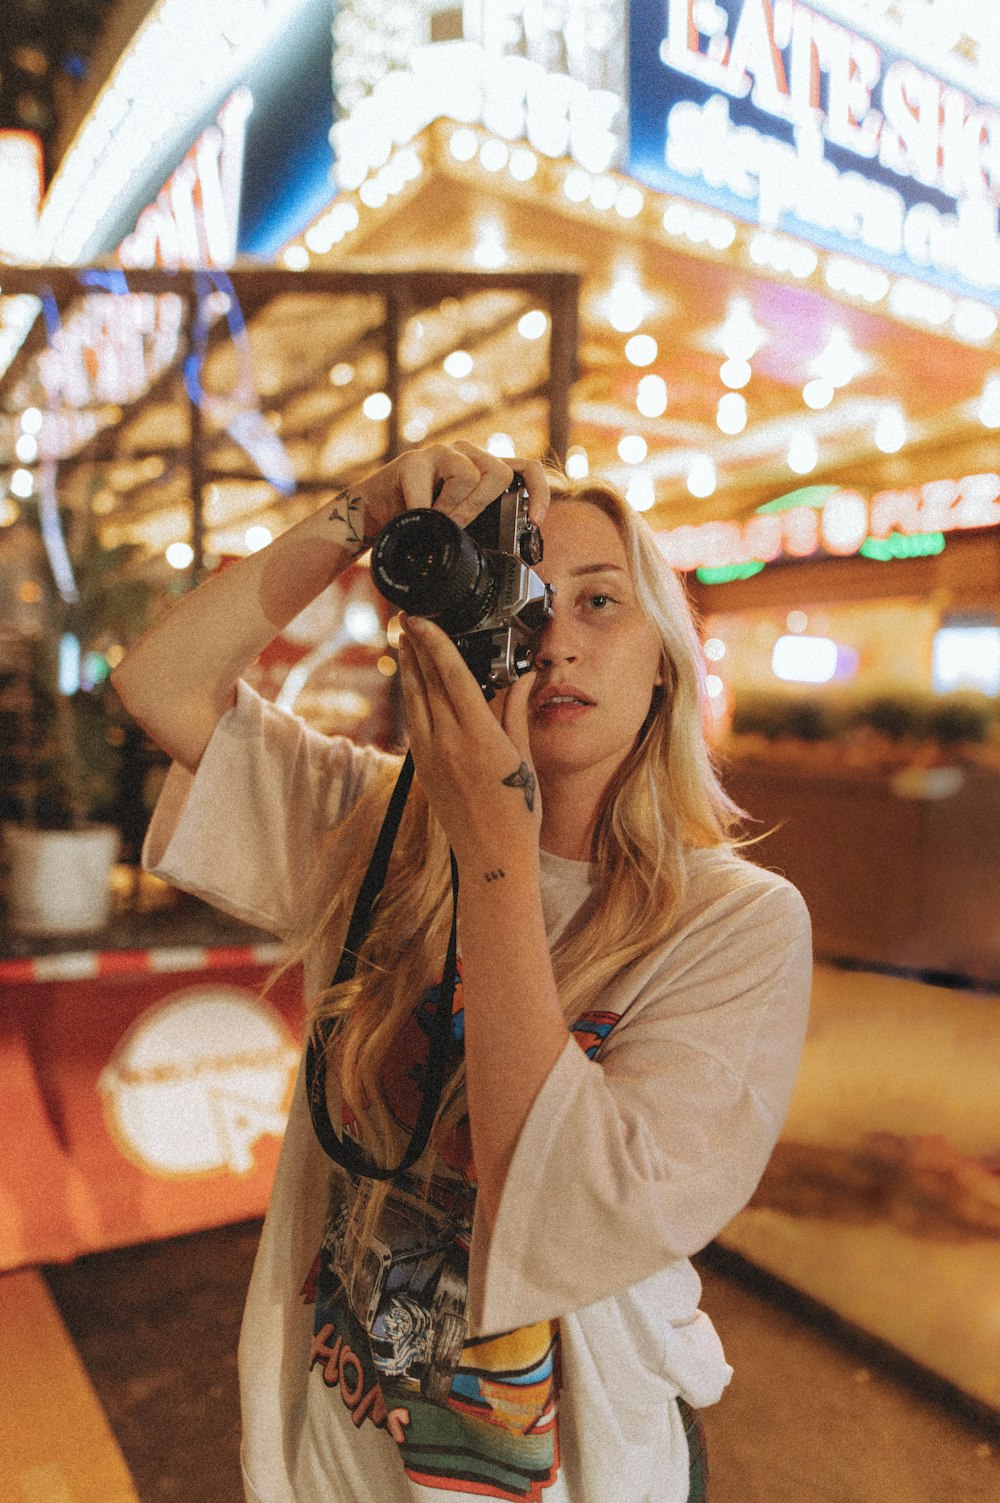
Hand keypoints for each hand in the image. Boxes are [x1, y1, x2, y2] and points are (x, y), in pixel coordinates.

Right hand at [354, 441, 549, 541]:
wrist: (372, 516)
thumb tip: (510, 552)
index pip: (526, 469)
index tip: (535, 521)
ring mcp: (440, 454)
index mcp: (483, 470)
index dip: (538, 492)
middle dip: (481, 508)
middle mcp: (466, 456)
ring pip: (468, 475)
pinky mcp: (412, 461)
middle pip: (499, 473)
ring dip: (454, 508)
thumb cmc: (419, 522)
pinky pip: (428, 490)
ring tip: (437, 521)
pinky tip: (416, 518)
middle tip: (459, 526)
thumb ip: (481, 527)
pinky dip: (425, 511)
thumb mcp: (458, 527)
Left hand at [398, 614, 540, 868]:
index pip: (450, 676)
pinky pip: (414, 723)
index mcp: (477, 736)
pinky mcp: (423, 769)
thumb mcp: (523, 756)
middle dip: (415, 647)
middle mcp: (447, 743)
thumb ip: (515, 712)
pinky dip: (413, 698)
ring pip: (413, 701)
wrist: (491, 855)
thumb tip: (520, 677)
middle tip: (407, 618)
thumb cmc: (518, 810)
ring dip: (407, 669)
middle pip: (425, 682)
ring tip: (403, 641)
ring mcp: (430, 756)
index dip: (435, 643)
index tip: (421, 620)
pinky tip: (414, 685)